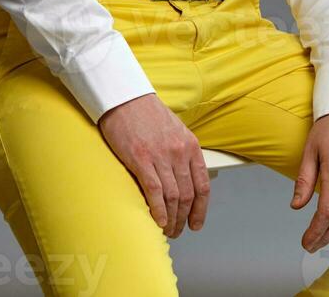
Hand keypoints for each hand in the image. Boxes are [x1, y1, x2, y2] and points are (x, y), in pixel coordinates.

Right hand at [98, 92, 210, 237]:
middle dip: (184, 218)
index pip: (202, 184)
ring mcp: (161, 156)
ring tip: (168, 230)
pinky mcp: (141, 159)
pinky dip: (158, 210)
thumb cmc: (147, 113)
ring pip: (173, 197)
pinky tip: (158, 221)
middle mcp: (180, 151)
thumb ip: (182, 152)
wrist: (126, 98)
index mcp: (190, 144)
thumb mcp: (175, 130)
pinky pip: (155, 192)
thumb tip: (183, 178)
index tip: (197, 222)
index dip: (201, 209)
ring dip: (172, 219)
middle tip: (179, 230)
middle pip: (188, 195)